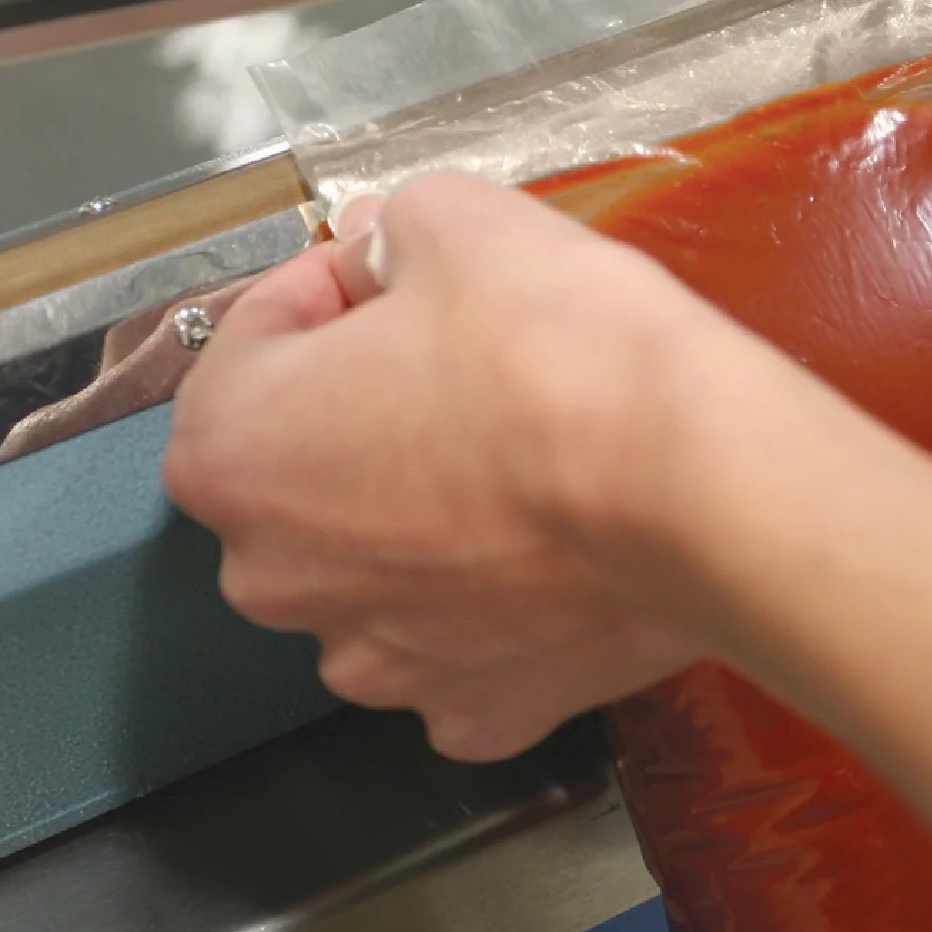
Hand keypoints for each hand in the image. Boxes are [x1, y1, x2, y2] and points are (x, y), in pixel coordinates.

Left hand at [164, 175, 763, 760]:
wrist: (700, 488)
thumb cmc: (562, 354)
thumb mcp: (456, 220)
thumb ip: (388, 231)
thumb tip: (380, 247)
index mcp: (231, 451)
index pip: (257, 336)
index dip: (335, 287)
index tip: (397, 273)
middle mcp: (274, 577)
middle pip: (305, 466)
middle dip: (367, 409)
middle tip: (465, 359)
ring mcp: (376, 659)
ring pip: (376, 567)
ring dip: (422, 514)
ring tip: (517, 453)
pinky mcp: (474, 710)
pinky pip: (461, 645)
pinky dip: (495, 603)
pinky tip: (552, 549)